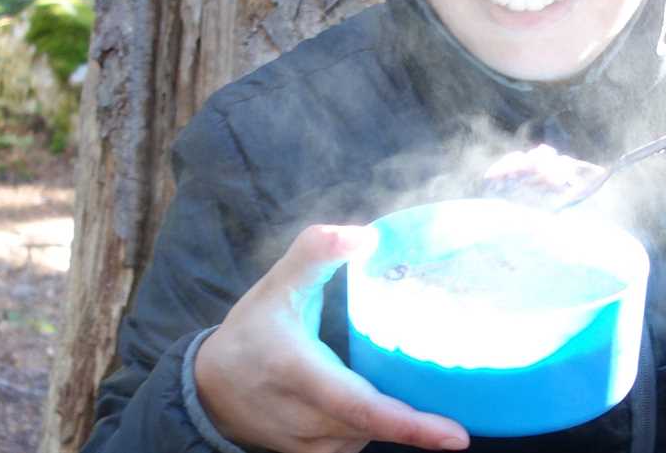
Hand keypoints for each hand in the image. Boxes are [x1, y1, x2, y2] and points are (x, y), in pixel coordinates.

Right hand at [194, 225, 470, 452]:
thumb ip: (316, 253)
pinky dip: (379, 422)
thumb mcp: (277, 286)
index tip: (456, 437)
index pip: (364, 410)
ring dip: (393, 411)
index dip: (412, 426)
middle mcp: (309, 421)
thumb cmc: (250, 334)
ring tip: (390, 377)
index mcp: (302, 377)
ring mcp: (313, 447)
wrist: (209, 391)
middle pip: (378, 424)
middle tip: (452, 391)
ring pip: (373, 433)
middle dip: (418, 412)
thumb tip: (365, 235)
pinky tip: (380, 396)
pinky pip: (362, 440)